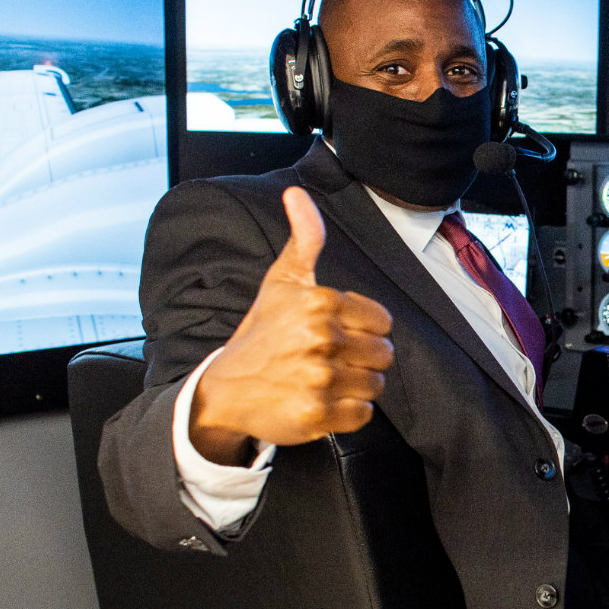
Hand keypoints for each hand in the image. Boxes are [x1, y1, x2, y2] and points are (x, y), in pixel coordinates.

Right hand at [189, 187, 394, 463]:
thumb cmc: (261, 333)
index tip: (339, 334)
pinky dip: (348, 413)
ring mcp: (319, 379)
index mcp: (319, 303)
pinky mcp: (317, 415)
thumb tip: (296, 193)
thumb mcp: (281, 281)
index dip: (365, 329)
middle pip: (384, 354)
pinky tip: (323, 401)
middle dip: (364, 359)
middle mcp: (320, 339)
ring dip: (357, 386)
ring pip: (376, 385)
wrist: (224, 388)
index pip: (382, 321)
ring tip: (327, 381)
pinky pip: (363, 414)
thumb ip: (304, 238)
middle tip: (332, 361)